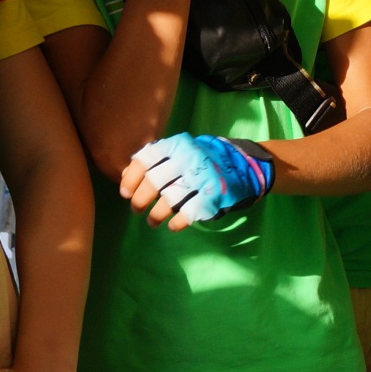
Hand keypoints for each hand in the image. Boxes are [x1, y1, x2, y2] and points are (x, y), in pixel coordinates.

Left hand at [119, 132, 273, 229]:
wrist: (245, 166)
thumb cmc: (204, 160)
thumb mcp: (181, 151)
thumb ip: (155, 161)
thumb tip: (125, 176)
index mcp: (178, 145)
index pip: (145, 160)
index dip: (131, 178)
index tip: (125, 192)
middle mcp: (189, 160)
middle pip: (154, 182)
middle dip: (140, 200)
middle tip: (136, 209)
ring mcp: (202, 179)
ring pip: (168, 201)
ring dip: (155, 215)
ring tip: (152, 222)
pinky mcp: (214, 198)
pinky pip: (187, 214)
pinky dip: (176, 223)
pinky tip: (172, 226)